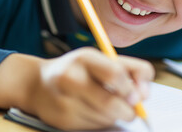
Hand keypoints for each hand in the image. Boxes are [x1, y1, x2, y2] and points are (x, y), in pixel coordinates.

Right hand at [0, 47, 153, 130]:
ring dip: (114, 117)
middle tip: (130, 110)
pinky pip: (93, 127)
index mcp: (84, 57)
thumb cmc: (77, 70)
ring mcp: (64, 100)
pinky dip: (100, 123)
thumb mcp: (101, 60)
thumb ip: (128, 70)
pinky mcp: (62, 120)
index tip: (138, 96)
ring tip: (106, 106)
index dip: (132, 88)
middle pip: (110, 103)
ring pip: (105, 118)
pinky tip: (91, 112)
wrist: (36, 84)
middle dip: (127, 110)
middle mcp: (70, 77)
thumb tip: (144, 95)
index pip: (115, 73)